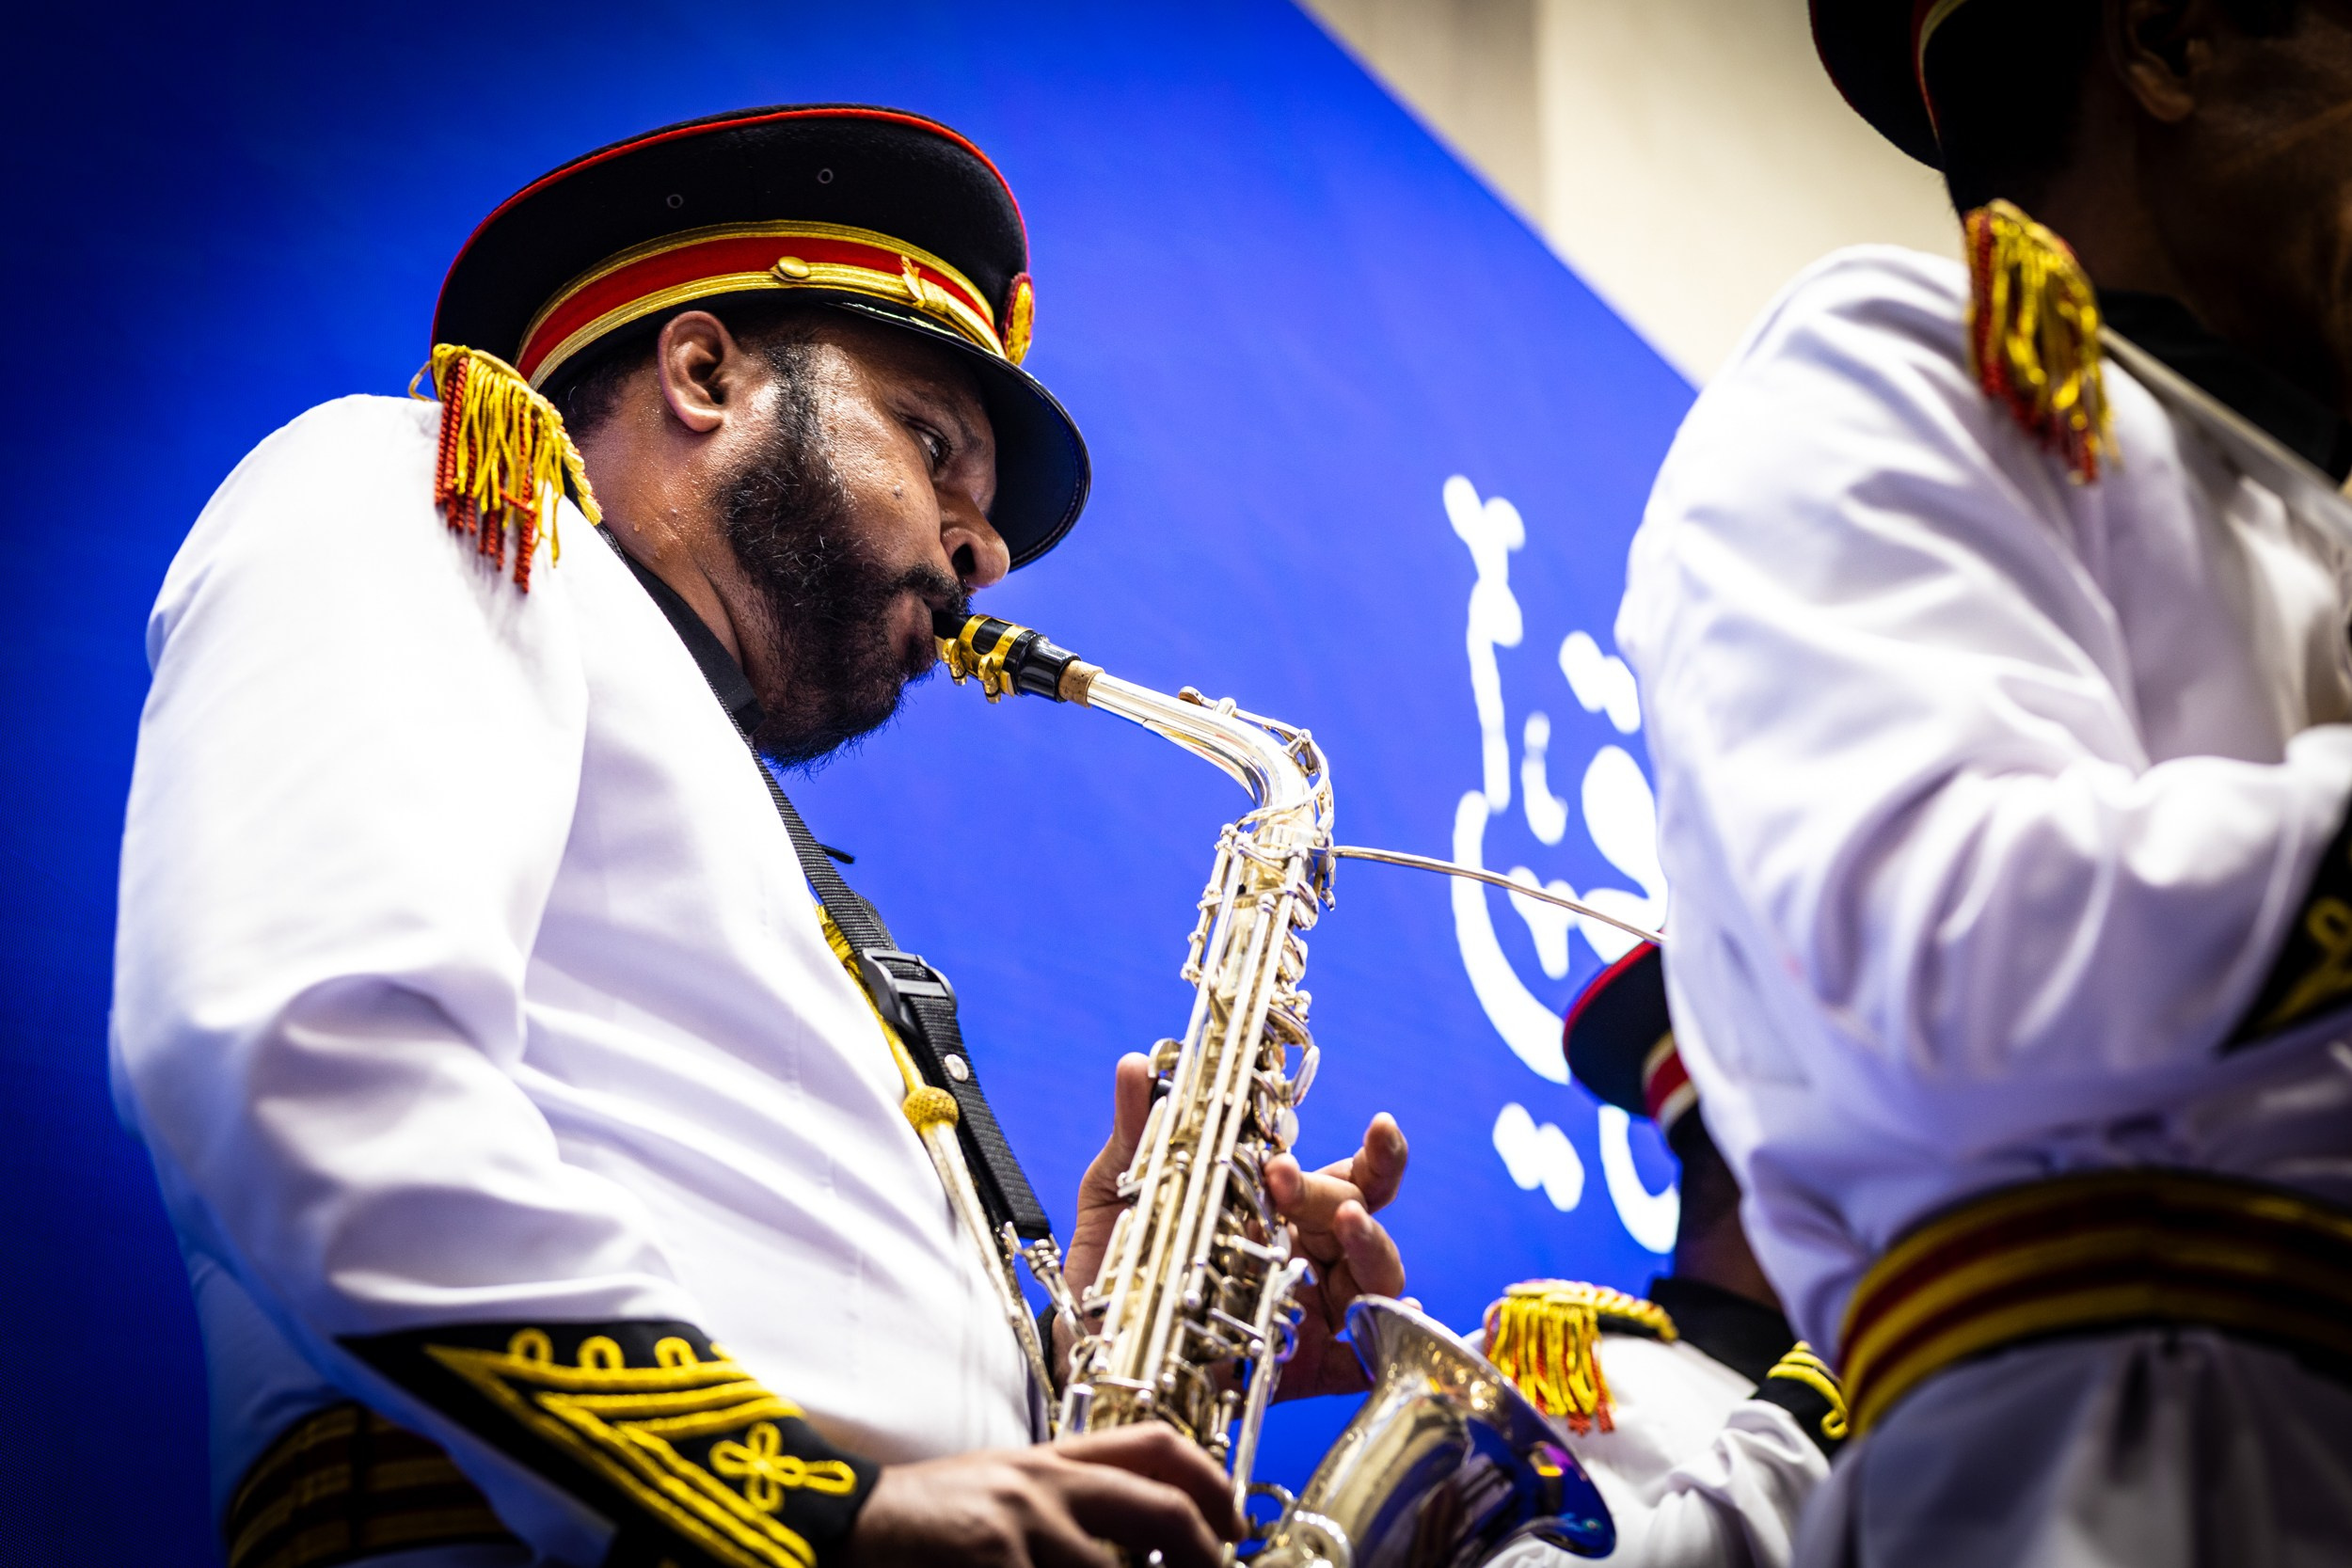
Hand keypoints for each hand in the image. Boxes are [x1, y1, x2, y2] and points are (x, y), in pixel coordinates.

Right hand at [845, 1425, 1241, 1567]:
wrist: (840, 1527)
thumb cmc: (920, 1524)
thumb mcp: (1000, 1491)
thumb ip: (1063, 1505)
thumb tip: (1134, 1546)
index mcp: (1048, 1461)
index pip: (1153, 1445)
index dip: (1211, 1482)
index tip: (1233, 1524)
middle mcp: (1045, 1485)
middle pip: (1163, 1511)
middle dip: (1206, 1556)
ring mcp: (1023, 1529)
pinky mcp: (996, 1566)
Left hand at [1060, 1054, 1408, 1400]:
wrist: (1086, 1344)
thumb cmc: (1116, 1260)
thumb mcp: (1118, 1191)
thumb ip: (1137, 1132)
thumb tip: (1136, 1062)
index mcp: (1283, 1206)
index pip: (1350, 1175)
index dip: (1378, 1152)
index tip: (1379, 1123)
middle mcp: (1308, 1253)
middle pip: (1360, 1216)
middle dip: (1331, 1190)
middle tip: (1284, 1177)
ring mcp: (1311, 1313)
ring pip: (1378, 1280)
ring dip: (1373, 1248)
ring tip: (1347, 1224)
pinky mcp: (1302, 1371)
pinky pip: (1359, 1363)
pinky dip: (1378, 1348)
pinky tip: (1381, 1332)